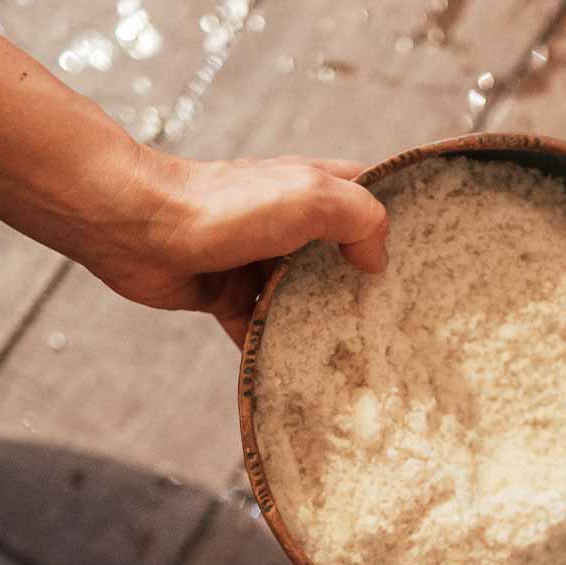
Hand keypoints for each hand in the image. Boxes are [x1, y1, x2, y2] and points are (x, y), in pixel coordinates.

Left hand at [83, 153, 389, 346]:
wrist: (135, 227)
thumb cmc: (223, 205)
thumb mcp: (310, 197)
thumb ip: (360, 219)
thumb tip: (375, 262)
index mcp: (315, 189)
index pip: (372, 198)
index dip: (402, 221)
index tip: (431, 259)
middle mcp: (291, 224)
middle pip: (344, 257)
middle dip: (369, 286)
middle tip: (403, 322)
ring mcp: (260, 261)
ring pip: (307, 299)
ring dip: (326, 325)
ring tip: (362, 359)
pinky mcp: (230, 295)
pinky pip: (263, 330)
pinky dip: (277, 351)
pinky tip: (301, 374)